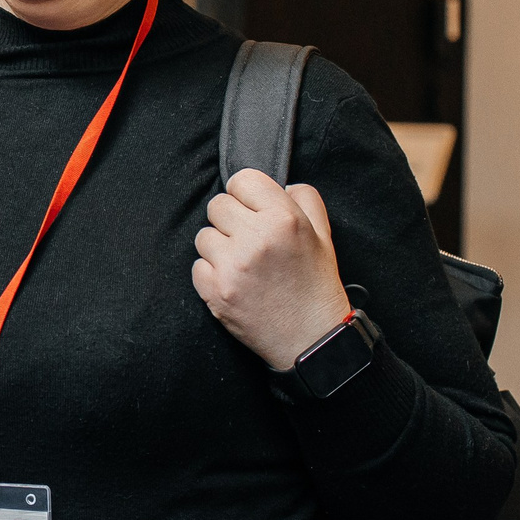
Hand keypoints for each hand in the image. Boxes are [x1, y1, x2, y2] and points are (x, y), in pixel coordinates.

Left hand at [190, 170, 354, 369]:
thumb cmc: (316, 285)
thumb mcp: (323, 235)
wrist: (310, 340)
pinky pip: (197, 266)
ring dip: (219, 247)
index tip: (252, 210)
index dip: (246, 194)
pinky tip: (234, 283)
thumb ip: (304, 198)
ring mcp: (232, 266)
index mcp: (284, 218)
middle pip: (217, 205)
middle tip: (248, 239)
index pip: (242, 179)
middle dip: (231, 220)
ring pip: (204, 235)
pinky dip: (212, 274)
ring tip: (243, 264)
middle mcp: (256, 238)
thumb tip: (280, 183)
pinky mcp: (215, 291)